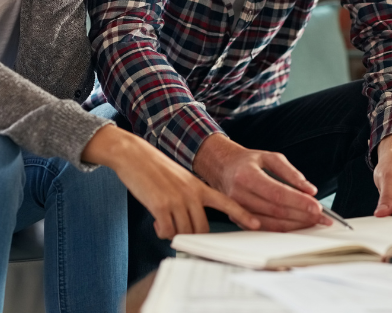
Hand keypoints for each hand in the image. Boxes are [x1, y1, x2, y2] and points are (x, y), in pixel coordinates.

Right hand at [83, 125, 259, 238]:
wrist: (134, 155)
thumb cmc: (155, 169)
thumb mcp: (181, 179)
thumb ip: (191, 197)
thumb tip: (191, 222)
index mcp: (199, 186)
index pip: (227, 202)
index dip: (243, 214)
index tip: (257, 224)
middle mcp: (192, 193)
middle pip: (202, 228)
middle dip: (192, 236)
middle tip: (179, 231)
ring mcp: (177, 199)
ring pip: (184, 231)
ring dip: (173, 233)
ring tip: (163, 222)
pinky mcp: (161, 205)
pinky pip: (167, 231)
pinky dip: (162, 232)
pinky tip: (156, 222)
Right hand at [193, 134, 328, 231]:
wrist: (220, 167)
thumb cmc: (246, 162)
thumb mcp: (269, 157)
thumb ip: (291, 172)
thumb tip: (309, 189)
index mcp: (247, 175)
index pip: (277, 193)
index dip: (298, 202)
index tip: (317, 206)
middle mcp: (239, 194)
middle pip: (276, 211)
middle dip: (302, 215)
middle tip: (321, 217)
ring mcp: (237, 209)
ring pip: (271, 223)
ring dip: (295, 225)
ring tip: (313, 222)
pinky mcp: (238, 219)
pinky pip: (263, 229)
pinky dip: (282, 229)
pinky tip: (296, 226)